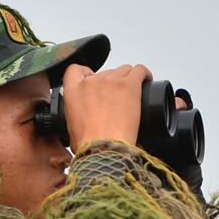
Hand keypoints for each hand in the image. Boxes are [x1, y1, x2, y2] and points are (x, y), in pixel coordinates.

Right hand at [62, 63, 189, 153]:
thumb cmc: (90, 145)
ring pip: (124, 70)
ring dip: (128, 79)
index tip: (94, 82)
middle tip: (118, 98)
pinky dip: (144, 74)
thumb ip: (75, 116)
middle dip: (112, 83)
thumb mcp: (72, 129)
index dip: (87, 74)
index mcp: (73, 92)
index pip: (76, 70)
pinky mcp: (129, 84)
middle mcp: (91, 82)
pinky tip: (147, 80)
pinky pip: (139, 70)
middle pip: (105, 72)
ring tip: (134, 92)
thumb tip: (83, 121)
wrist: (104, 148)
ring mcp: (111, 81)